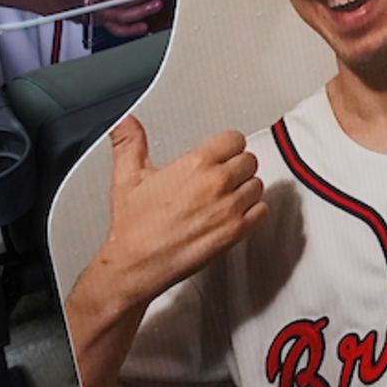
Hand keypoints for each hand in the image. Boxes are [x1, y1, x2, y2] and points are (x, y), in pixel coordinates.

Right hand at [91, 119, 265, 309]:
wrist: (135, 264)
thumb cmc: (133, 226)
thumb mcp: (127, 177)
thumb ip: (130, 142)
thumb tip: (126, 123)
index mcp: (196, 164)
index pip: (234, 139)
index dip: (227, 146)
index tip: (221, 153)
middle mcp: (217, 183)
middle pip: (249, 161)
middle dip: (236, 167)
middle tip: (221, 177)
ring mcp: (229, 208)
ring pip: (257, 185)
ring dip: (244, 189)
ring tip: (226, 196)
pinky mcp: (235, 232)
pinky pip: (261, 211)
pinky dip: (252, 211)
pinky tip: (235, 213)